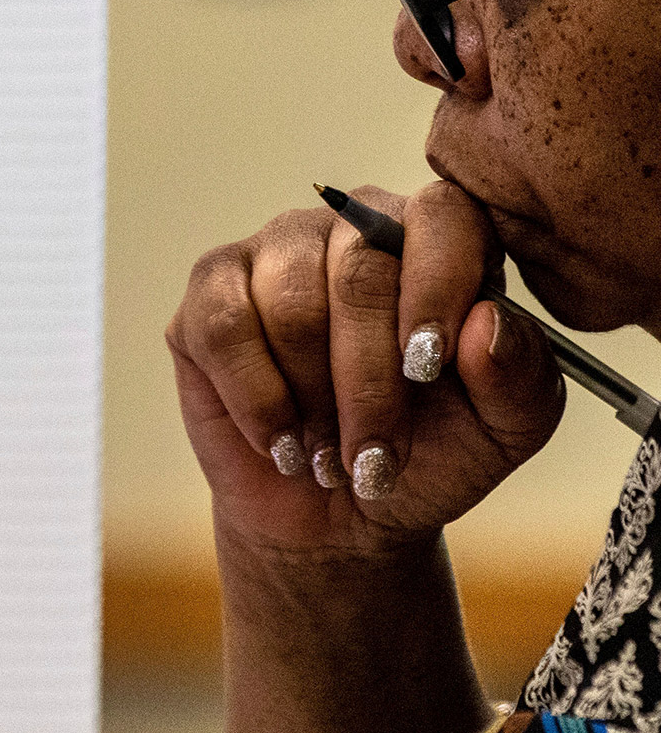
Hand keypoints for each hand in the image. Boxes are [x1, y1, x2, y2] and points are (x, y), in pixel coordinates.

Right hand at [166, 181, 564, 558]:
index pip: (441, 216)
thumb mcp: (503, 430)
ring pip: (291, 303)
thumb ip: (519, 374)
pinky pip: (224, 326)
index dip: (435, 286)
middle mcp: (354, 228)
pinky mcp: (212, 288)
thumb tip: (484, 324)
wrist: (342, 516)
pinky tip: (281, 439)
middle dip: (369, 381)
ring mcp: (277, 250)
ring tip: (329, 454)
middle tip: (377, 455)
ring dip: (314, 400)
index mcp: (435, 242)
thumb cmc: (430, 454)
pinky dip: (257, 398)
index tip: (427, 367)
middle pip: (359, 271)